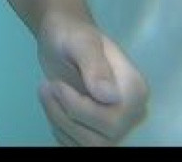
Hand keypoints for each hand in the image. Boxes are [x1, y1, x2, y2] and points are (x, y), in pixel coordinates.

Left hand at [36, 14, 148, 145]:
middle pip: (101, 139)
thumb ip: (94, 65)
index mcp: (135, 90)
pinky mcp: (99, 131)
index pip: (112, 120)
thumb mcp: (80, 41)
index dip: (78, 108)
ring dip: (59, 122)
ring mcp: (117, 125)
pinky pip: (79, 146)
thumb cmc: (71, 34)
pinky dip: (60, 131)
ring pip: (89, 146)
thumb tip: (110, 97)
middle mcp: (132, 113)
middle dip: (65, 115)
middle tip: (46, 87)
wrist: (62, 37)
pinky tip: (53, 107)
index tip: (57, 85)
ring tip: (46, 92)